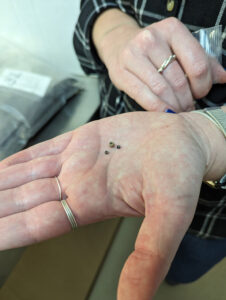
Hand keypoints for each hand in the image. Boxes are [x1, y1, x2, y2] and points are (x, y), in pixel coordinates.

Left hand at [0, 111, 224, 298]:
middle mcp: (79, 184)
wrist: (186, 140)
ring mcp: (77, 160)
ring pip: (27, 174)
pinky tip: (2, 166)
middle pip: (23, 200)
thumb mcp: (169, 216)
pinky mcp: (82, 139)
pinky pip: (43, 150)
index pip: (35, 223)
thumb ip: (149, 256)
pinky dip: (20, 158)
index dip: (5, 230)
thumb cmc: (181, 173)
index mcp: (92, 203)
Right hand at [94, 11, 225, 111]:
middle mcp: (151, 39)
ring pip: (162, 90)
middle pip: (178, 80)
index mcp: (171, 29)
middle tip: (189, 107)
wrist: (119, 44)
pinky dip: (157, 108)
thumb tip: (224, 78)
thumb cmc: (154, 50)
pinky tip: (164, 112)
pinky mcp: (121, 72)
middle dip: (187, 100)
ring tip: (178, 111)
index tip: (200, 93)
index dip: (203, 85)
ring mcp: (133, 55)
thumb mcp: (178, 48)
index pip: (197, 63)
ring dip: (174, 106)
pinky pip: (144, 96)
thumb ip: (202, 61)